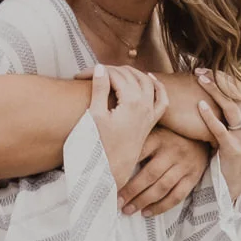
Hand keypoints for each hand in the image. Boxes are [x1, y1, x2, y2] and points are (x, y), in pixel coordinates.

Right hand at [88, 64, 167, 189]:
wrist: (109, 172)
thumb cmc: (98, 147)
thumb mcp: (95, 116)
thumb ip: (99, 89)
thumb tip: (100, 68)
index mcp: (132, 102)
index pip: (114, 75)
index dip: (95, 72)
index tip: (79, 76)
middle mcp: (145, 105)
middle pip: (130, 75)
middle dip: (110, 71)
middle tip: (92, 74)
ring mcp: (150, 114)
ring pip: (147, 82)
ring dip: (132, 73)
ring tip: (113, 72)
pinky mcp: (150, 122)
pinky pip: (161, 99)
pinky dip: (157, 87)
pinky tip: (150, 79)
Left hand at [118, 125, 210, 216]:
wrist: (204, 134)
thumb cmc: (171, 134)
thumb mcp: (155, 130)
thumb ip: (139, 140)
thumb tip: (111, 155)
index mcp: (159, 138)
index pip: (138, 153)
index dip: (123, 169)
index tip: (109, 181)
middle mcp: (172, 151)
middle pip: (149, 175)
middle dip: (131, 191)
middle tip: (117, 202)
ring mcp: (184, 165)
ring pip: (162, 187)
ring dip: (143, 201)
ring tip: (128, 210)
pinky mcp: (193, 177)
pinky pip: (176, 196)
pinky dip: (161, 207)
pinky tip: (147, 212)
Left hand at [196, 70, 240, 200]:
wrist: (235, 183)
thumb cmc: (231, 152)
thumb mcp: (239, 130)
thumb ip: (234, 111)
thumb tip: (222, 87)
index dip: (225, 77)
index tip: (208, 67)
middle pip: (236, 95)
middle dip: (218, 80)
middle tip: (200, 69)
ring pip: (231, 107)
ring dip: (214, 91)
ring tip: (200, 79)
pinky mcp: (234, 149)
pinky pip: (221, 129)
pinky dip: (210, 116)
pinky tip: (200, 106)